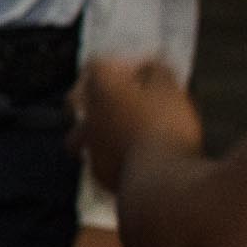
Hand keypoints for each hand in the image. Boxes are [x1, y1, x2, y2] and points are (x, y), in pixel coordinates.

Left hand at [69, 59, 202, 193]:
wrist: (158, 181)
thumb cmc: (165, 127)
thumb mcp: (170, 91)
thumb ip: (159, 73)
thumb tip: (153, 67)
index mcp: (101, 88)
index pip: (98, 65)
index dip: (120, 65)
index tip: (143, 70)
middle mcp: (87, 115)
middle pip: (75, 99)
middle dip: (90, 95)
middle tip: (115, 98)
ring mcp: (89, 146)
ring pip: (77, 135)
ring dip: (91, 132)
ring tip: (113, 134)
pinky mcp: (98, 173)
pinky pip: (95, 161)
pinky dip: (106, 158)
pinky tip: (124, 161)